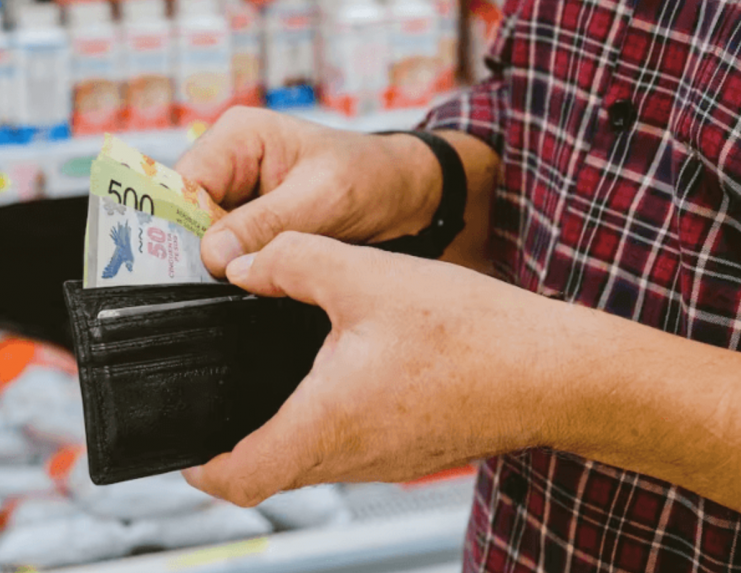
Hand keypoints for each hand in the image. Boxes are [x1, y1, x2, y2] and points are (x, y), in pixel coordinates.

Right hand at [175, 108, 442, 276]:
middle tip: (224, 282)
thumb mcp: (322, 200)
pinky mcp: (249, 222)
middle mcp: (229, 161)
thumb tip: (214, 255)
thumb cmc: (372, 179)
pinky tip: (253, 282)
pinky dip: (237, 269)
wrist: (406, 196)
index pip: (184, 183)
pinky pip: (227, 250)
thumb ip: (267, 224)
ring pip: (203, 237)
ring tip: (245, 283)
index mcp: (238, 136)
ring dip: (221, 263)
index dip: (184, 226)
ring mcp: (237, 194)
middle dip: (202, 249)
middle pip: (186, 213)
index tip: (201, 266)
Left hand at [182, 233, 571, 506]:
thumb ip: (290, 261)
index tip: (183, 451)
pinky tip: (334, 379)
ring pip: (311, 463)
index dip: (201, 471)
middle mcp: (351, 457)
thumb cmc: (470, 332)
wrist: (556, 370)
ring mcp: (385, 462)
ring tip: (268, 384)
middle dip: (237, 450)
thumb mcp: (365, 276)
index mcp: (325, 423)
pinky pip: (350, 451)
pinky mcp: (412, 452)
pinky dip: (325, 427)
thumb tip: (242, 263)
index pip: (239, 479)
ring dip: (282, 434)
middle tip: (216, 406)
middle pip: (271, 475)